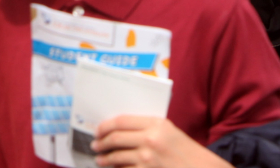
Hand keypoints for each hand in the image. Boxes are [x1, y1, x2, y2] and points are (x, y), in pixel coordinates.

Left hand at [91, 116, 230, 166]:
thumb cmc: (184, 151)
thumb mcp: (168, 132)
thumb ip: (146, 128)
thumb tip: (118, 130)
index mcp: (156, 123)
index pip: (122, 121)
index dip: (105, 126)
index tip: (98, 130)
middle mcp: (151, 139)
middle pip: (116, 138)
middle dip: (101, 143)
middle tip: (95, 145)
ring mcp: (148, 159)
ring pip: (117, 157)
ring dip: (105, 159)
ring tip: (100, 159)